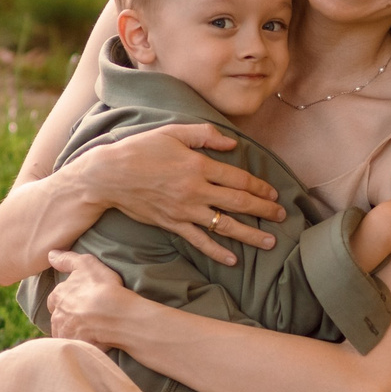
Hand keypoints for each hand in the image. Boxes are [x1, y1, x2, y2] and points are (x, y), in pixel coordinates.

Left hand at [43, 250, 141, 348]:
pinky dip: (81, 344)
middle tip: (85, 316)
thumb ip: (67, 259)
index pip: (56, 299)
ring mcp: (65, 334)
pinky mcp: (75, 348)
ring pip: (65, 333)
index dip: (67, 299)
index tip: (79, 301)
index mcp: (57, 296)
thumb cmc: (103, 287)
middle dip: (68, 317)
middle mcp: (57, 316)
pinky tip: (93, 342)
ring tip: (90, 330)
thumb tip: (50, 254)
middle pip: (59, 317)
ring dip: (73, 332)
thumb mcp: (86, 264)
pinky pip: (75, 347)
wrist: (116, 316)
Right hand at [71, 123, 285, 263]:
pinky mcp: (172, 225)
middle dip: (263, 211)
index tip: (273, 194)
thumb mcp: (172, 132)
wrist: (108, 176)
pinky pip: (199, 241)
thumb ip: (204, 134)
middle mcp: (195, 191)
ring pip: (223, 225)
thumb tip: (232, 143)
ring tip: (269, 242)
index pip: (238, 179)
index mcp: (198, 166)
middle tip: (282, 217)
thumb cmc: (140, 149)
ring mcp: (184, 211)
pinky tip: (232, 259)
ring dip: (249, 235)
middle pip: (237, 203)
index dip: (259, 187)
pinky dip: (216, 251)